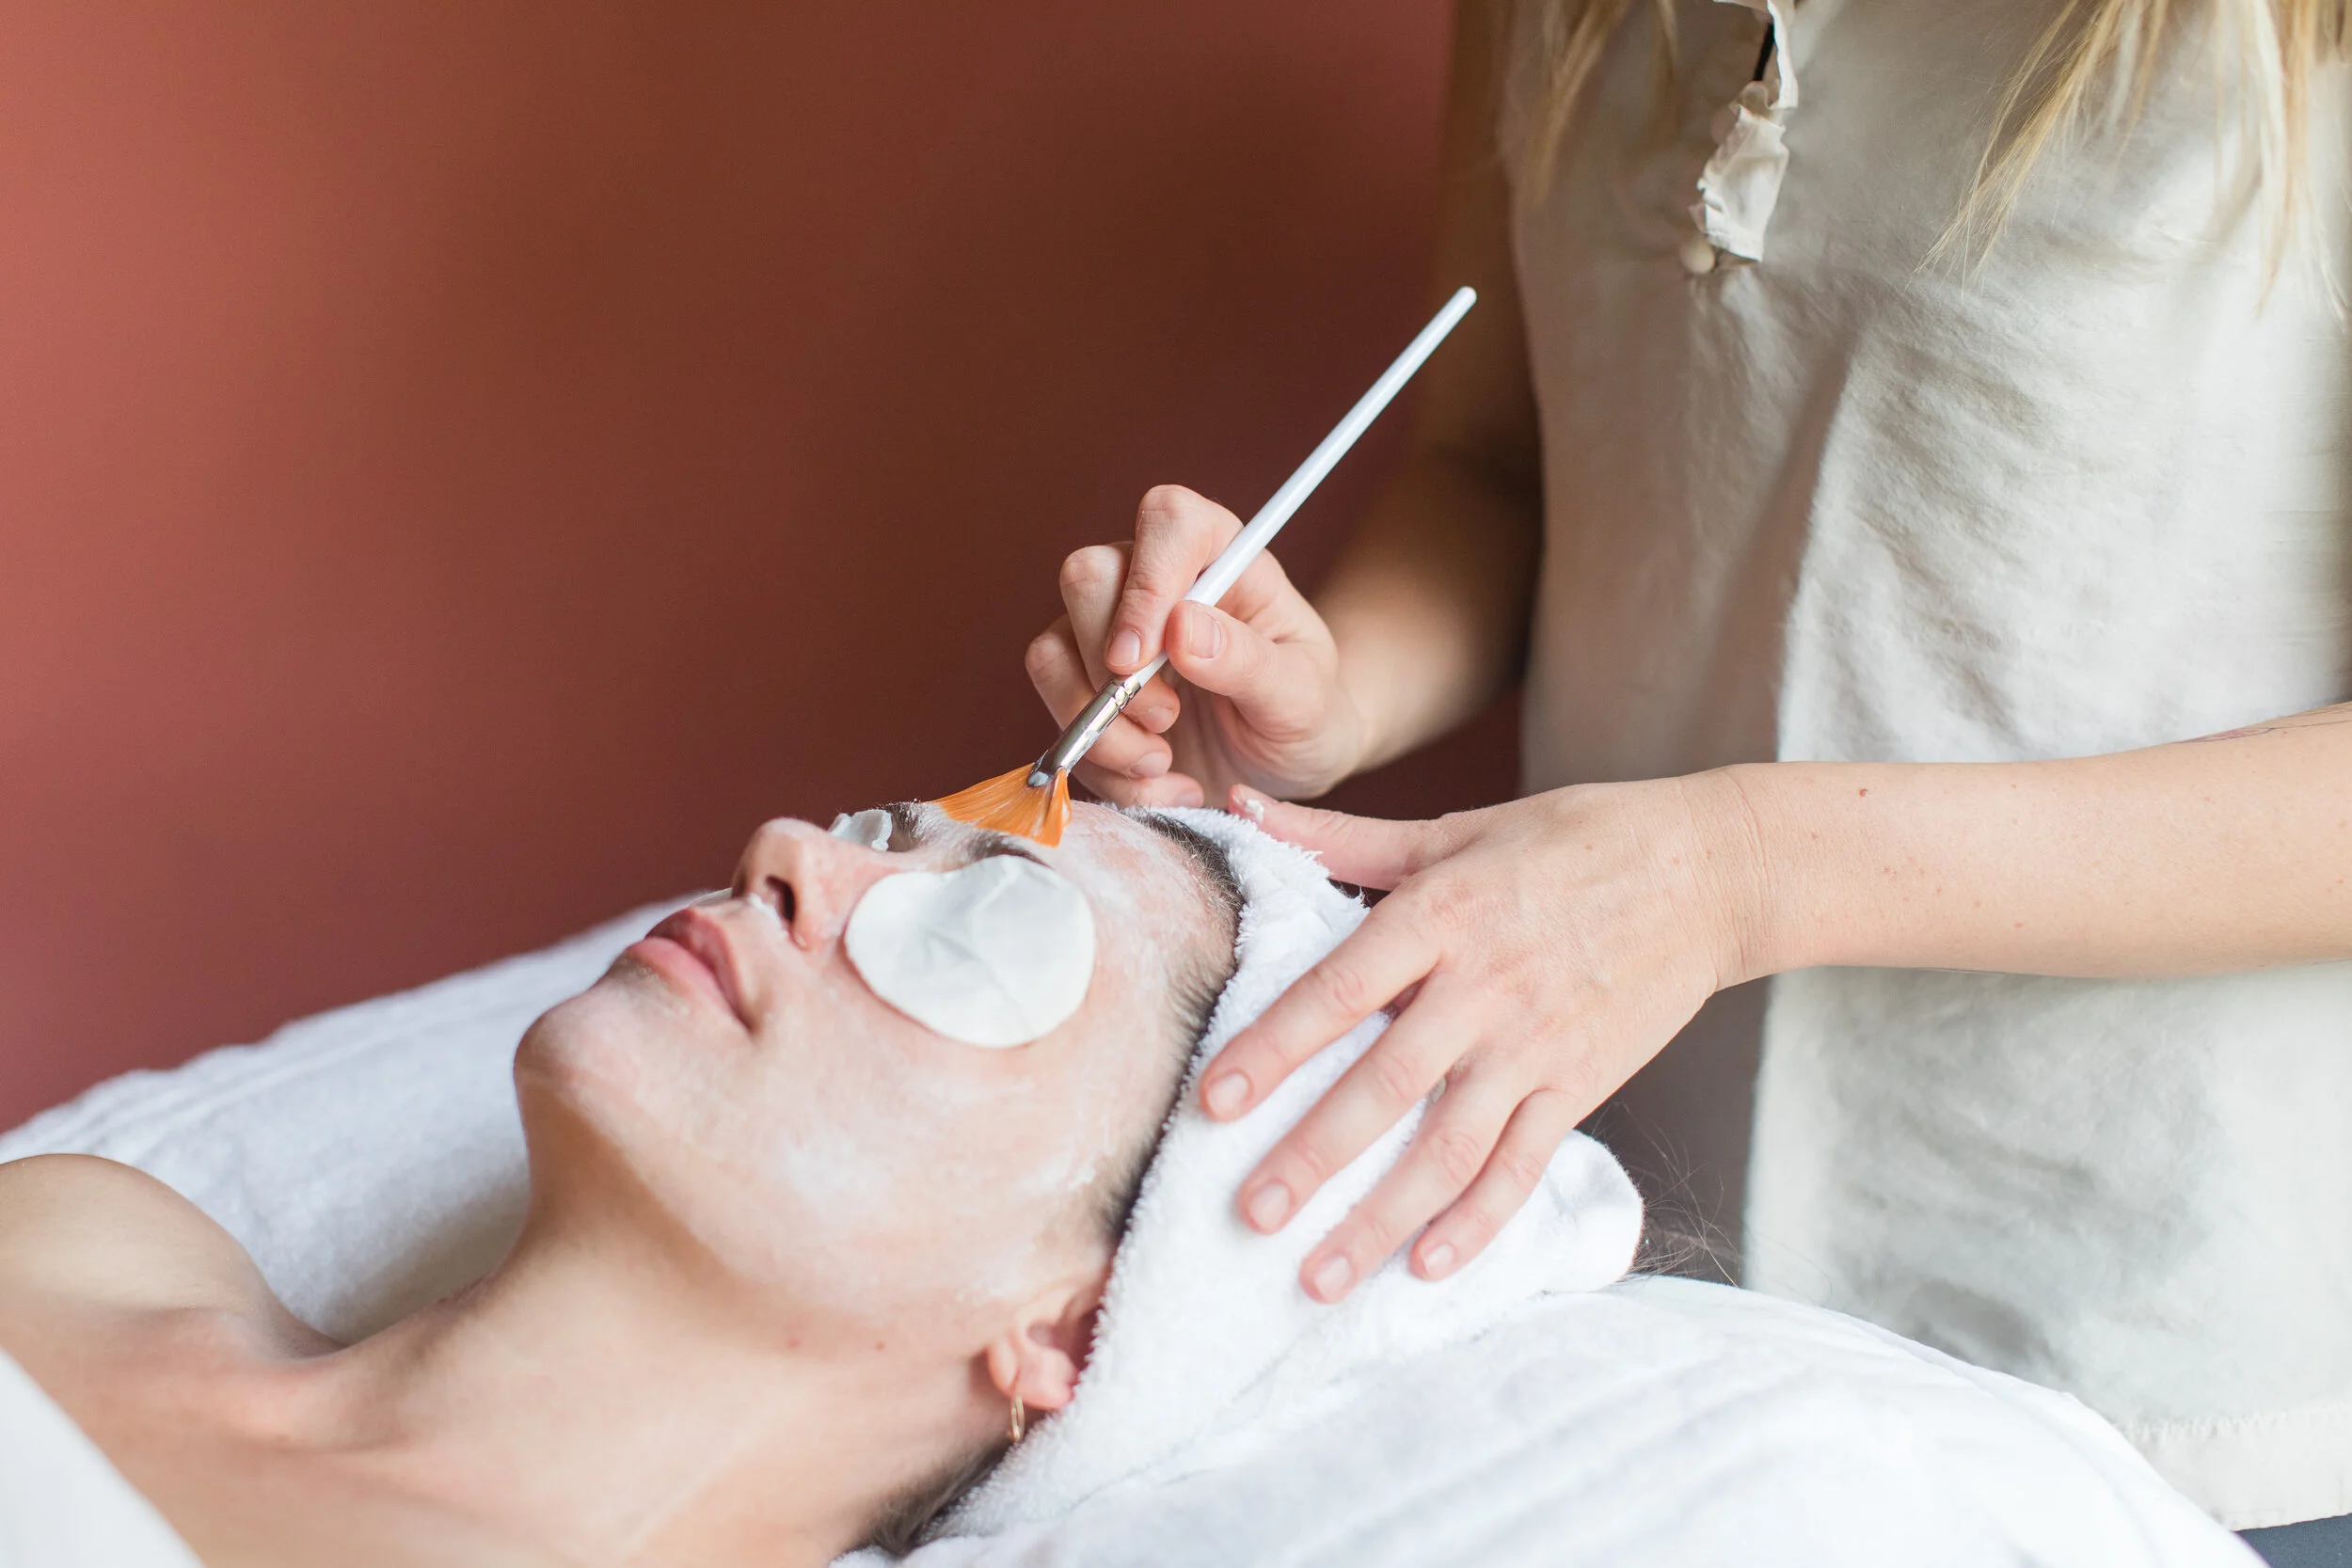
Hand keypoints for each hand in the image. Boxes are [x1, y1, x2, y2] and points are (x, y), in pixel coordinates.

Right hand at [1024, 485, 1370, 807]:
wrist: (1285, 765)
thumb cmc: (1305, 713)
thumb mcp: (1300, 695)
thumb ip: (1248, 660)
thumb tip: (1181, 627)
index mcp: (1221, 557)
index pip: (1168, 521)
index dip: (1147, 581)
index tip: (1144, 657)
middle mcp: (1154, 582)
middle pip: (1085, 576)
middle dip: (1110, 665)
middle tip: (1166, 720)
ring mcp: (1109, 631)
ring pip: (1052, 651)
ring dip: (1099, 724)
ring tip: (1162, 760)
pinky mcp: (1084, 685)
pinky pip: (1053, 712)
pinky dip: (1096, 761)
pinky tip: (1152, 778)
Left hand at [1203, 774, 1764, 1300]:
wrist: (1709, 870)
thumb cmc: (1573, 838)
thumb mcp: (1458, 825)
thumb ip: (1347, 837)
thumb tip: (1243, 807)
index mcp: (1442, 914)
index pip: (1338, 990)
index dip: (1272, 1049)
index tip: (1212, 1103)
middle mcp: (1485, 987)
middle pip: (1383, 1086)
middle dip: (1312, 1157)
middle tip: (1250, 1214)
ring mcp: (1537, 1044)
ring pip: (1448, 1148)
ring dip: (1380, 1218)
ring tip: (1319, 1276)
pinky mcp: (1584, 1083)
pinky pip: (1523, 1165)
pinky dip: (1477, 1222)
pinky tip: (1426, 1267)